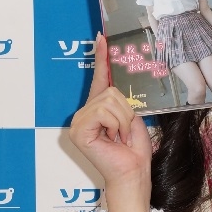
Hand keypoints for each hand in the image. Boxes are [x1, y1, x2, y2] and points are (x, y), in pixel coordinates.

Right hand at [69, 34, 151, 196]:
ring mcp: (78, 122)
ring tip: (120, 137)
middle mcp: (83, 114)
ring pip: (109, 101)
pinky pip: (103, 111)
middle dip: (126, 111)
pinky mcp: (78, 129)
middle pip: (110, 90)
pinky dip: (115, 123)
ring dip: (123, 120)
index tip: (103, 38)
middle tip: (124, 132)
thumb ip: (123, 100)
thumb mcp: (133, 118)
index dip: (102, 58)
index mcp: (96, 110)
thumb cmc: (134, 152)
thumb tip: (120, 81)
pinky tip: (113, 138)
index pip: (100, 80)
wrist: (132, 173)